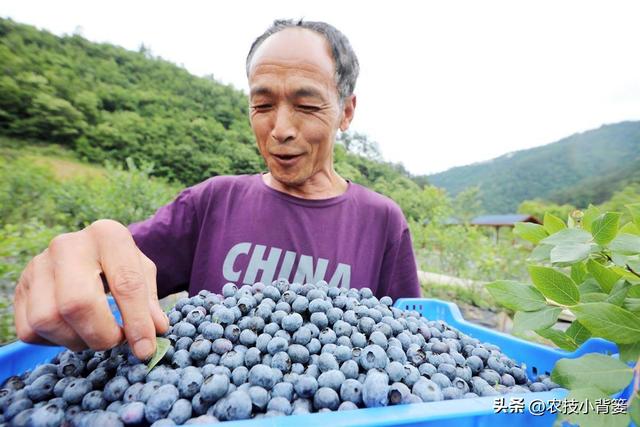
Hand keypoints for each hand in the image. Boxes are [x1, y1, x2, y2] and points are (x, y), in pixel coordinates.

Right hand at [13, 219, 168, 359]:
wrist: (86, 251)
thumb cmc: (119, 264)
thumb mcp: (141, 272)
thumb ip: (149, 301)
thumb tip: (157, 329)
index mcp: (107, 235)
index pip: (125, 283)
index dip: (137, 322)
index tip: (145, 349)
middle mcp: (67, 245)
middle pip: (77, 303)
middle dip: (101, 334)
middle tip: (115, 340)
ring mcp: (38, 265)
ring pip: (48, 320)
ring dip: (77, 340)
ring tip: (94, 333)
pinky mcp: (19, 287)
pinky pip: (30, 330)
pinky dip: (54, 341)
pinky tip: (72, 330)